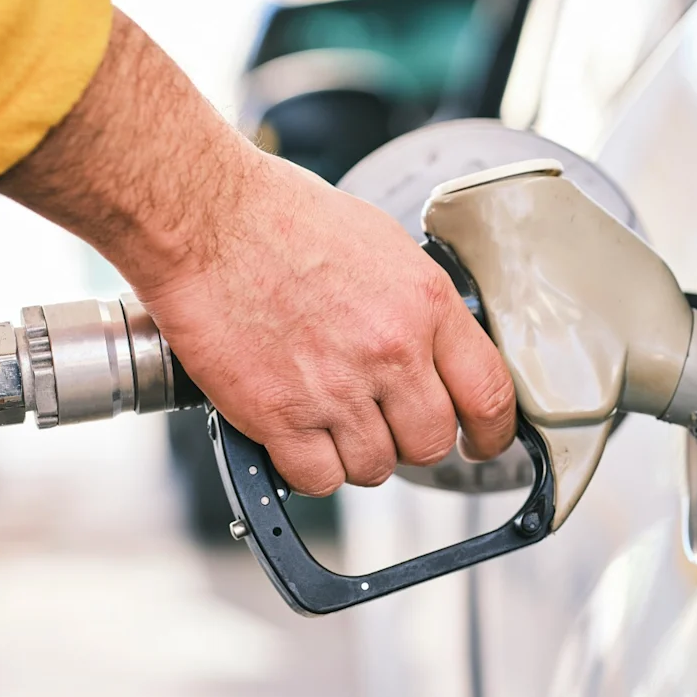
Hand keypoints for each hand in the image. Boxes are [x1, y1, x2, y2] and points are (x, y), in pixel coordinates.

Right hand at [0, 9, 516, 493]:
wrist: (205, 218)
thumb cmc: (280, 216)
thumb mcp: (381, 244)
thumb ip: (416, 305)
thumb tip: (433, 348)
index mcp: (425, 304)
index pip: (490, 394)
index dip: (492, 433)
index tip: (481, 443)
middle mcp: (391, 351)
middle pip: (432, 443)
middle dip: (411, 441)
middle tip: (384, 423)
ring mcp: (336, 389)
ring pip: (375, 468)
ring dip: (355, 454)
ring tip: (327, 418)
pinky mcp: (280, 416)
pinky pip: (318, 479)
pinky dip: (307, 467)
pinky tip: (294, 434)